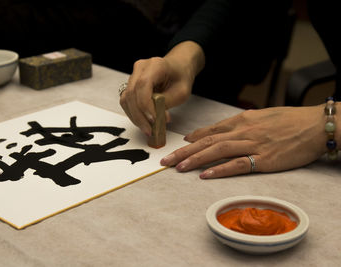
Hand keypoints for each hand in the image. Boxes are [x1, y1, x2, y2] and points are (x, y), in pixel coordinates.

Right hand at [120, 41, 204, 135]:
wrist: (178, 67)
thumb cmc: (181, 77)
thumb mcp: (181, 92)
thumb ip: (166, 103)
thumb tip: (153, 119)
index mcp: (155, 65)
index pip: (142, 85)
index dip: (145, 105)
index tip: (153, 120)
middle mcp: (140, 68)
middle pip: (131, 94)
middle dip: (139, 116)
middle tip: (150, 130)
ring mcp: (133, 75)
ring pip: (126, 99)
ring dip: (135, 117)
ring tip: (147, 129)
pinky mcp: (131, 84)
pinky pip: (127, 101)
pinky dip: (134, 113)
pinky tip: (143, 122)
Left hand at [161, 105, 332, 177]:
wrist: (316, 125)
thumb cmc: (290, 121)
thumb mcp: (262, 116)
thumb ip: (240, 123)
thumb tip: (221, 131)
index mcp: (242, 120)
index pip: (211, 130)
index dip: (192, 139)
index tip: (179, 145)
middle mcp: (243, 131)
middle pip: (207, 141)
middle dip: (184, 151)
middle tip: (166, 159)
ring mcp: (253, 145)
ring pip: (218, 151)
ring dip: (195, 159)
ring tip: (178, 167)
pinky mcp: (265, 159)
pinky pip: (238, 165)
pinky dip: (220, 170)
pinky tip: (205, 175)